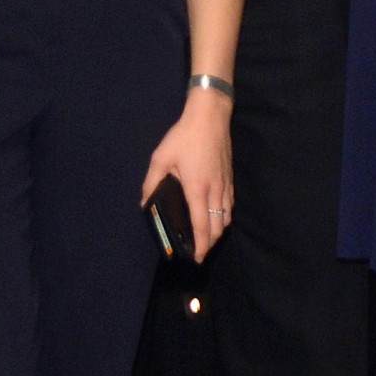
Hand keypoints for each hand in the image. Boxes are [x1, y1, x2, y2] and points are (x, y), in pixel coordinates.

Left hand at [144, 99, 237, 258]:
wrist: (210, 116)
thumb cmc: (184, 136)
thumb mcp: (161, 157)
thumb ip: (151, 182)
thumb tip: (145, 203)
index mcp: (197, 188)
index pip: (201, 225)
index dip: (201, 244)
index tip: (198, 258)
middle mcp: (214, 190)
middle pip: (218, 226)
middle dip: (211, 243)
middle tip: (200, 253)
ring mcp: (225, 184)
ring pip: (226, 216)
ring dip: (219, 231)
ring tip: (208, 239)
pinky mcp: (230, 177)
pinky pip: (229, 205)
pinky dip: (224, 217)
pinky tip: (217, 217)